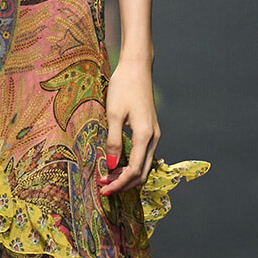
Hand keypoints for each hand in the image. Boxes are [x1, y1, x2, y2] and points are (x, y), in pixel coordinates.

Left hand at [98, 59, 159, 195]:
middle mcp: (153, 138)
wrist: (136, 68)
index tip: (103, 189)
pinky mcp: (150, 131)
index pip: (134, 170)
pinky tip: (117, 166)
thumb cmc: (123, 87)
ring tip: (107, 178)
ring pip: (144, 166)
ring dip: (127, 176)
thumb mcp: (113, 114)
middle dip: (124, 184)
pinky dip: (131, 166)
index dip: (119, 183)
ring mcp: (154, 135)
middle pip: (143, 173)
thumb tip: (111, 165)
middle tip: (104, 188)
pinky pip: (143, 156)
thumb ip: (113, 141)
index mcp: (145, 135)